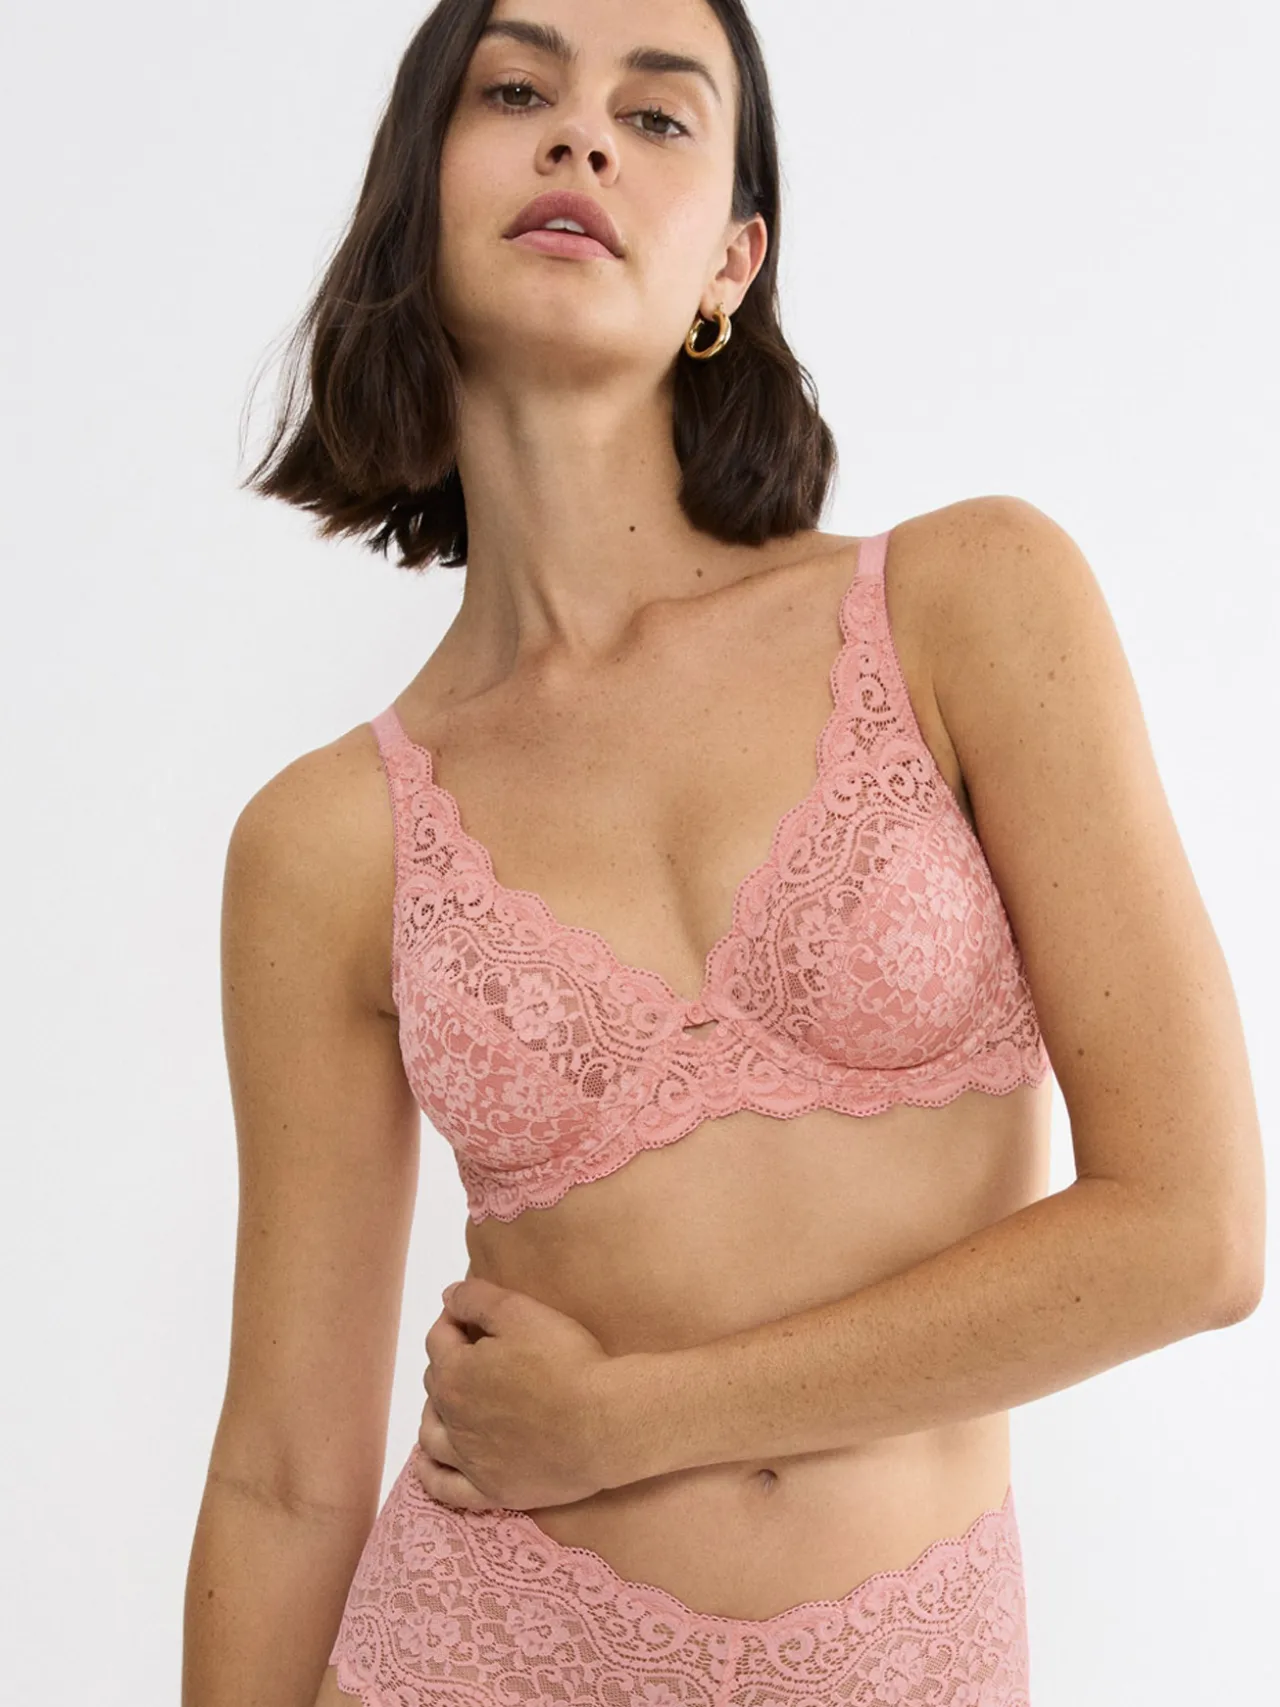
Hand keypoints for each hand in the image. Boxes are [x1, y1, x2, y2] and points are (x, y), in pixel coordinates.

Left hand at [414, 1276, 616, 1512]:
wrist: (605, 1422)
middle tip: (475, 1351)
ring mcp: (470, 1460)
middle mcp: (452, 1420)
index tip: (469, 1313)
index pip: (439, 1339)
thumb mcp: (521, 1312)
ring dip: (434, 1413)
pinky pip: (446, 1488)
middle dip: (447, 1362)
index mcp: (455, 1374)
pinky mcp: (492, 1491)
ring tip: (450, 1402)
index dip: (452, 1320)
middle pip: (435, 1384)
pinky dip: (431, 1474)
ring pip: (431, 1436)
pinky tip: (430, 1463)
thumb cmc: (565, 1361)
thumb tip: (447, 1296)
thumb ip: (477, 1299)